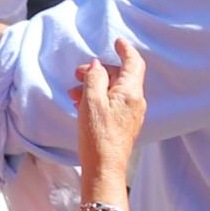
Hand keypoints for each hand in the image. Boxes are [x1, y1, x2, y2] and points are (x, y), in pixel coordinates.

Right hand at [73, 40, 145, 191]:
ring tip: (73, 93)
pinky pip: (113, 103)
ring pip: (114, 90)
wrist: (104, 169)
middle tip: (78, 73)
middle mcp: (136, 102)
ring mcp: (131, 114)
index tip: (117, 41)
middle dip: (99, 71)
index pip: (134, 63)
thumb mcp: (91, 101)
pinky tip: (82, 105)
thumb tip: (98, 65)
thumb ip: (95, 78)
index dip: (125, 50)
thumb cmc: (97, 136)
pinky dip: (98, 99)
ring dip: (94, 86)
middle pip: (120, 76)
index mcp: (131, 93)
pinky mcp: (124, 125)